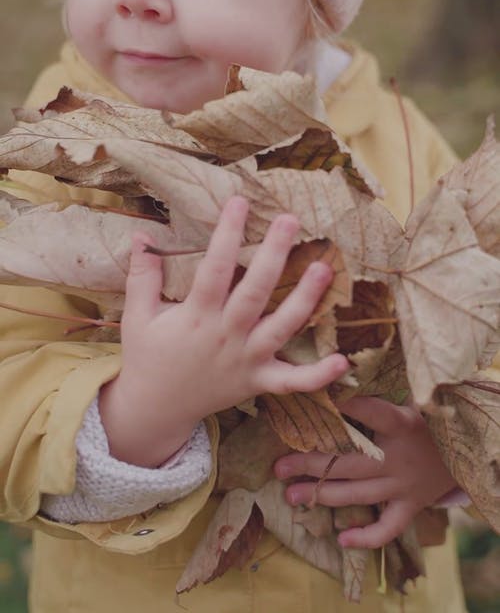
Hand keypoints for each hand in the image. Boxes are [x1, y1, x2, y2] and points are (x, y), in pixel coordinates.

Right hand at [100, 196, 348, 465]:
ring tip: (324, 268)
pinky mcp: (258, 382)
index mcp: (196, 317)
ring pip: (281, 328)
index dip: (227, 235)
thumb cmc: (147, 357)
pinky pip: (293, 382)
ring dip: (305, 299)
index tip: (239, 202)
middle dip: (274, 255)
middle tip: (290, 220)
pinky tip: (344, 360)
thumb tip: (142, 235)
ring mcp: (246, 361)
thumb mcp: (137, 316)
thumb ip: (142, 276)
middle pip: (254, 292)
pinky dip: (318, 375)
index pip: (214, 269)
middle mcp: (225, 337)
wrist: (154, 410)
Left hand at [274, 395, 455, 547]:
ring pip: (357, 494)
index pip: (371, 411)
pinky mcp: (410, 507)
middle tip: (279, 467)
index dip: (346, 405)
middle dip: (310, 465)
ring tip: (291, 495)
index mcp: (401, 424)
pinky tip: (342, 539)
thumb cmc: (423, 423)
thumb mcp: (407, 404)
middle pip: (349, 462)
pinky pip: (387, 528)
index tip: (315, 398)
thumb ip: (376, 397)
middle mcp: (398, 457)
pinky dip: (366, 537)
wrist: (464, 454)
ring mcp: (403, 486)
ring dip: (321, 496)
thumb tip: (336, 376)